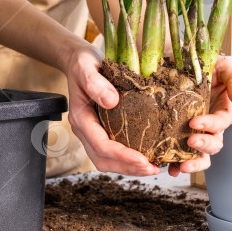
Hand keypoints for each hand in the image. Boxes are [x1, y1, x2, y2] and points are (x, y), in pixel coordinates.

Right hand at [63, 45, 160, 175]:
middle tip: (153, 169)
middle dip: (128, 167)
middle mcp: (84, 130)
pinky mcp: (100, 131)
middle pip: (103, 160)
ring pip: (107, 161)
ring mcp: (91, 133)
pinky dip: (128, 159)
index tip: (143, 160)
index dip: (122, 155)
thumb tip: (112, 102)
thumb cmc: (82, 63)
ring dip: (129, 168)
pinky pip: (112, 152)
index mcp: (80, 118)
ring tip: (153, 168)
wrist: (78, 62)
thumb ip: (95, 83)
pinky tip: (147, 157)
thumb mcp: (86, 67)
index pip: (100, 145)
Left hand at [168, 56, 231, 176]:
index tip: (195, 122)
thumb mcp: (224, 65)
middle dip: (204, 145)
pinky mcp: (180, 135)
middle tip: (190, 141)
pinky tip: (167, 168)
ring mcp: (197, 132)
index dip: (211, 124)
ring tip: (180, 166)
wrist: (178, 62)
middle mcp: (211, 125)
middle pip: (214, 143)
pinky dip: (175, 164)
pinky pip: (181, 154)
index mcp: (223, 109)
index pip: (222, 121)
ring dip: (193, 162)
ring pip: (201, 155)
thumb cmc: (205, 63)